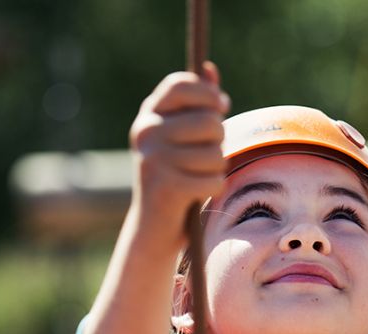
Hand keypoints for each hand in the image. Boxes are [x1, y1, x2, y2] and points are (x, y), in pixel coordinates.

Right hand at [129, 62, 229, 240]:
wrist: (152, 230)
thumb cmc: (174, 179)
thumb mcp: (181, 139)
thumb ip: (195, 105)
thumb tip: (209, 69)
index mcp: (147, 116)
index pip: (182, 84)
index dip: (208, 95)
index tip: (221, 108)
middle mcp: (146, 133)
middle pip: (209, 122)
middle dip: (218, 142)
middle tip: (205, 158)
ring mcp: (154, 159)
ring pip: (216, 153)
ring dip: (217, 169)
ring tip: (199, 178)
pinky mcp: (167, 187)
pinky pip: (214, 180)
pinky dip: (213, 189)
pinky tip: (197, 196)